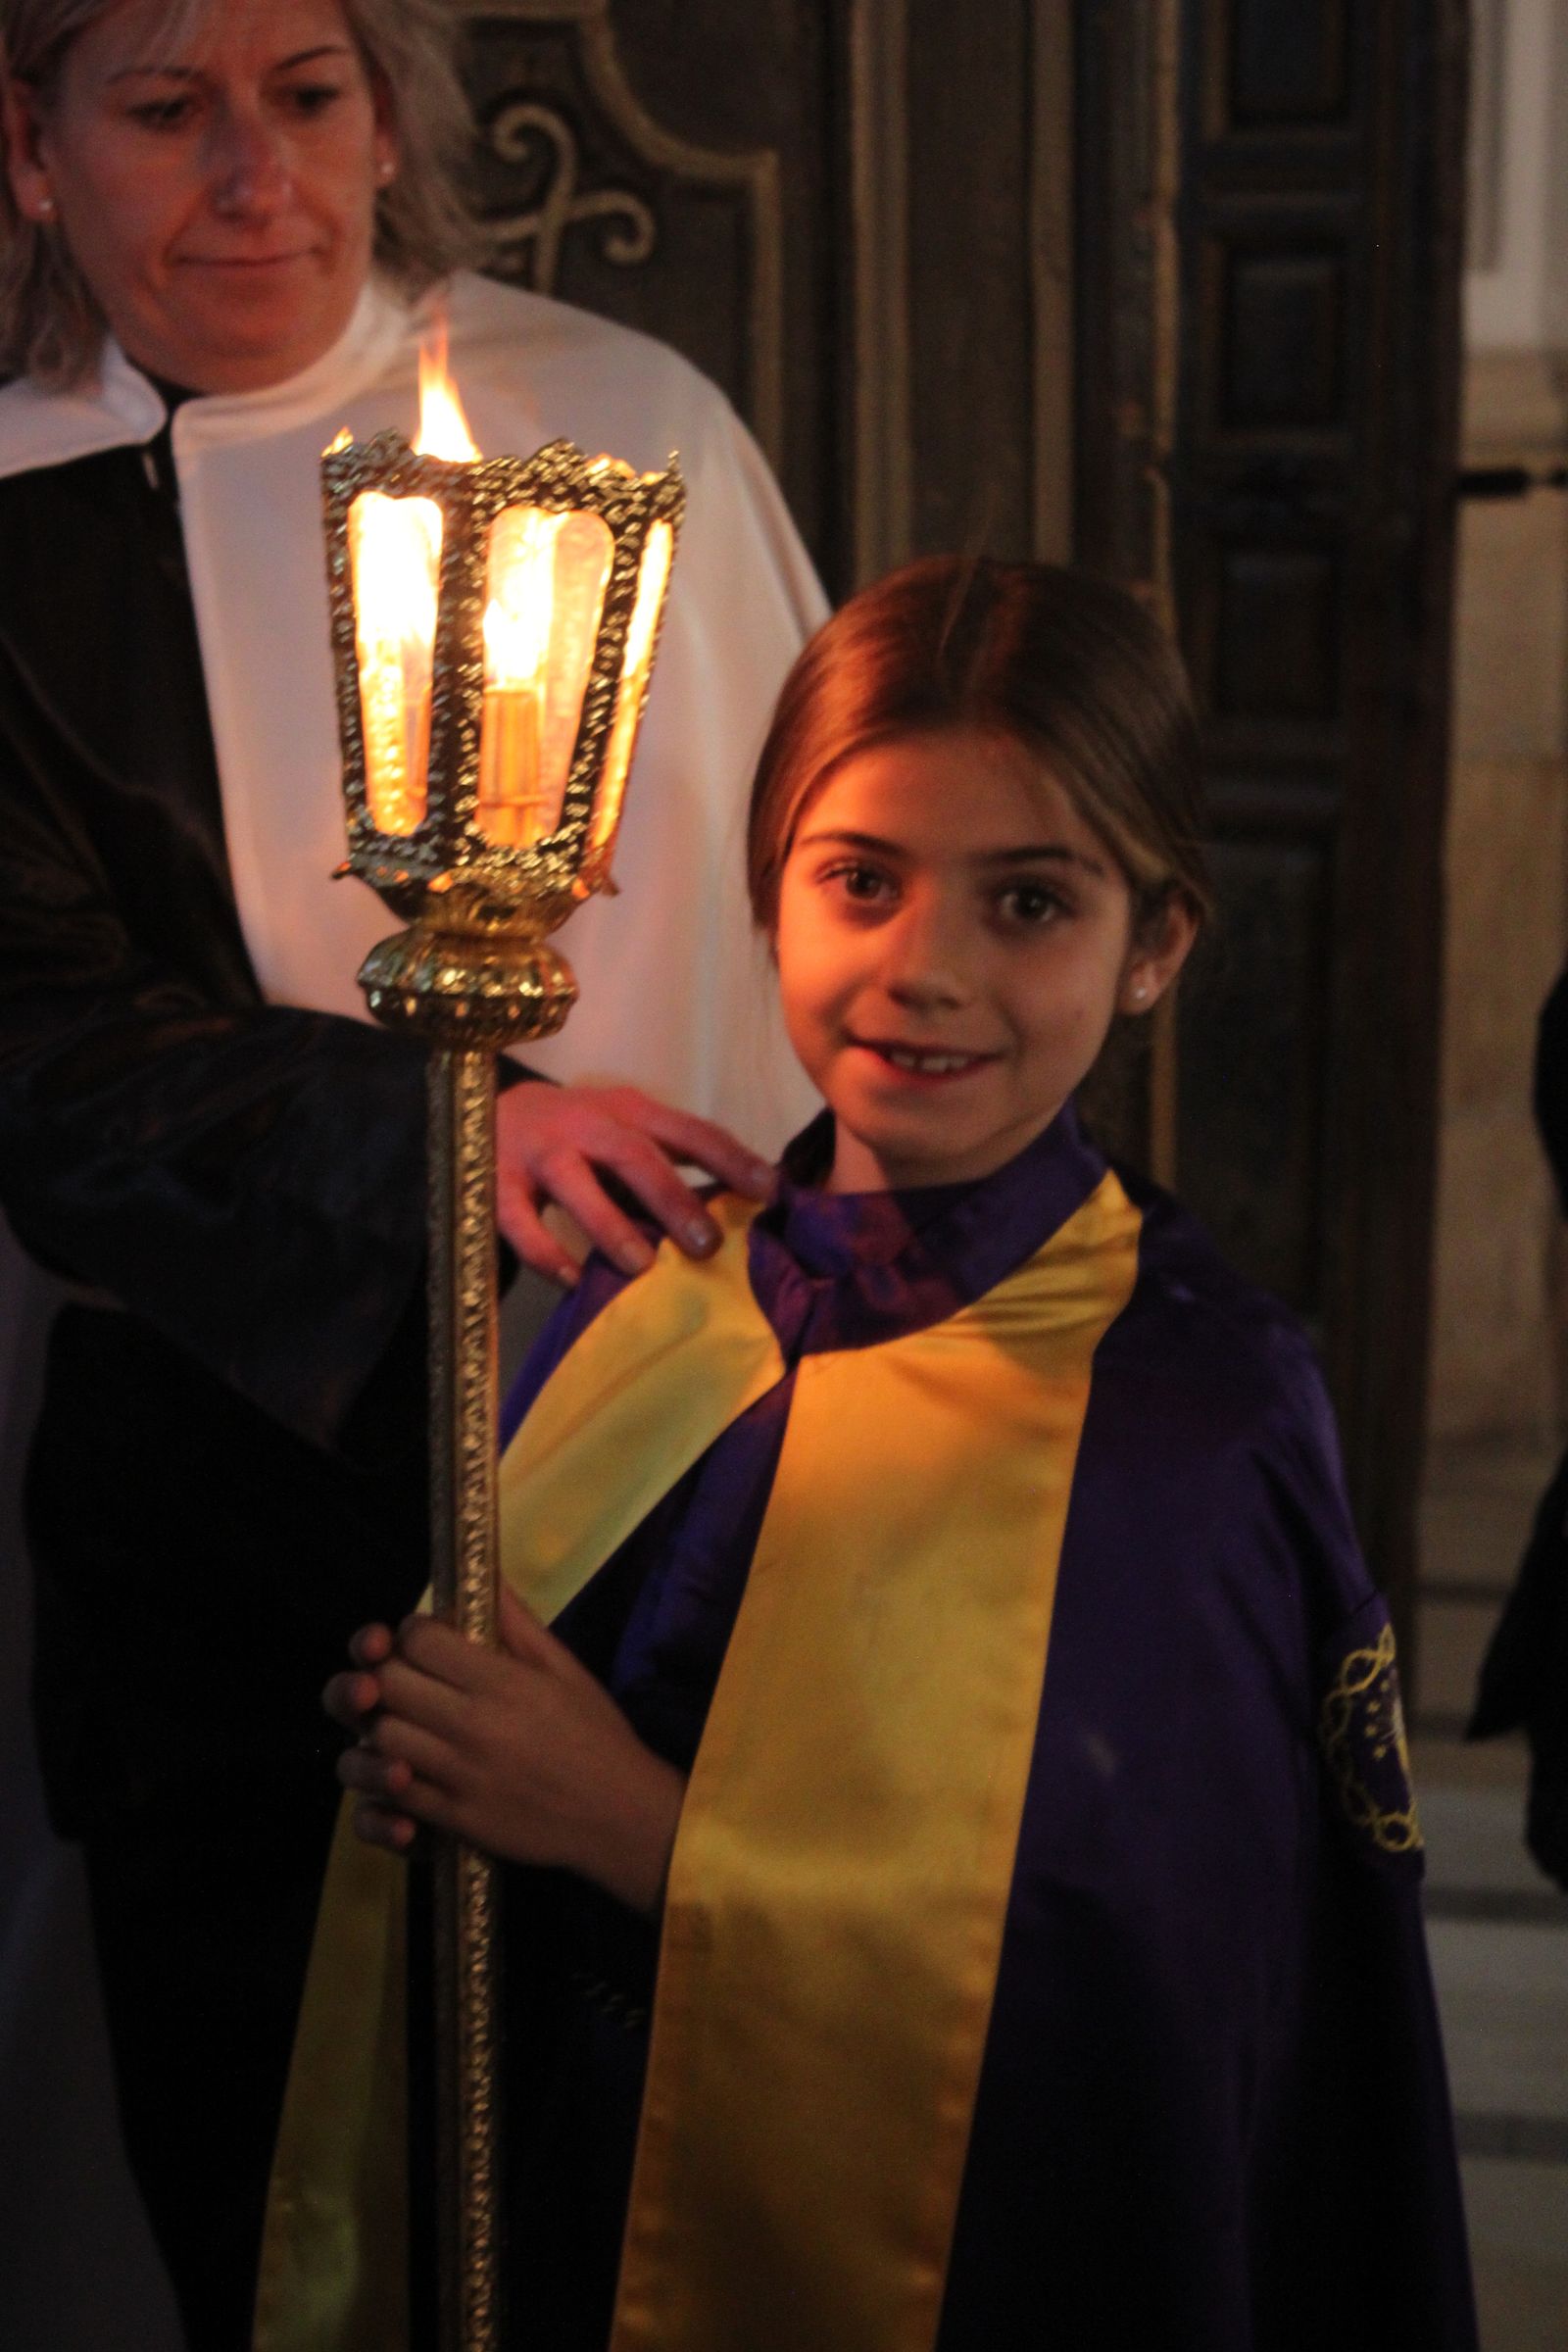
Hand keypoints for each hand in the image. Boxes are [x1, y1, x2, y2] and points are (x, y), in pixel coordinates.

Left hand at [328, 1590, 685, 1914]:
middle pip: (386, 1684)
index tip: (426, 1639)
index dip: (412, 1632)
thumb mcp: (565, 1668)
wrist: (618, 1815)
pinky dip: (387, 1776)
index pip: (419, 1640)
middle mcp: (475, 1725)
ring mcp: (460, 1776)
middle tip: (406, 1677)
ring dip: (382, 1723)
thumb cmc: (594, 1733)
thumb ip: (516, 1622)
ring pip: (380, 1737)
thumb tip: (483, 1573)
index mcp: (503, 1681)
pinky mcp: (454, 1820)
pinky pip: (393, 1794)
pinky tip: (406, 1765)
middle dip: (387, 1672)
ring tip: (404, 1720)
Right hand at [495, 1082, 774, 1285]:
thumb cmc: (576, 1138)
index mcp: (628, 1111)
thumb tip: (737, 1213)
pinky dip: (545, 1251)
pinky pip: (519, 1220)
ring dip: (610, 1224)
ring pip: (574, 1183)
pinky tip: (570, 1280)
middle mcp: (584, 1124)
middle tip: (708, 1243)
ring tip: (641, 1266)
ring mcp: (538, 1151)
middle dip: (673, 1198)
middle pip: (633, 1154)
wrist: (481, 1114)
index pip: (687, 1131)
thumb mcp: (622, 1137)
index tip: (770, 1191)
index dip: (729, 1158)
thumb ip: (667, 1168)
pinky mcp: (495, 1184)